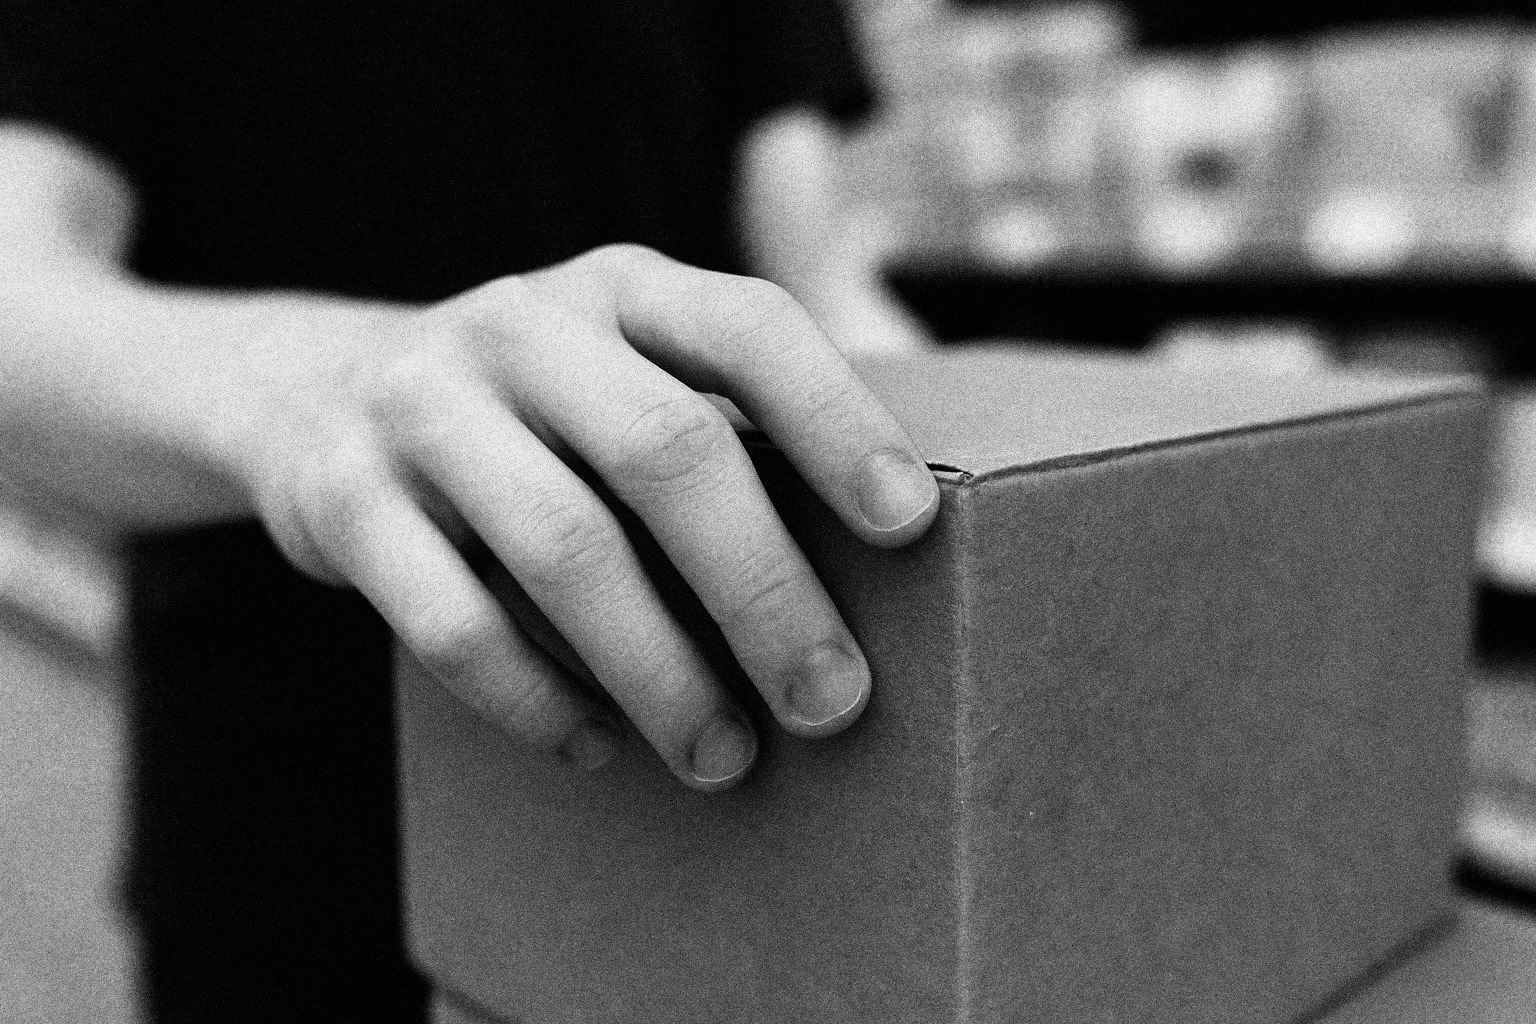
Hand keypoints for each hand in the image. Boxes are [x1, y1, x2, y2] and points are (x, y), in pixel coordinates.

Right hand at [236, 245, 938, 789]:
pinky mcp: (345, 499)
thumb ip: (717, 420)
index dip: (836, 420)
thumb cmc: (531, 406)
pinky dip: (537, 699)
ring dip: (659, 670)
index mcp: (621, 286)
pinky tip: (597, 744)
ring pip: (565, 549)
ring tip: (723, 754)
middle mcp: (523, 327)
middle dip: (763, 588)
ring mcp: (424, 407)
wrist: (313, 392)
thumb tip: (865, 567)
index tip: (909, 524)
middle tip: (830, 697)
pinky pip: (451, 624)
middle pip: (668, 453)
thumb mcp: (618, 362)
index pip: (749, 328)